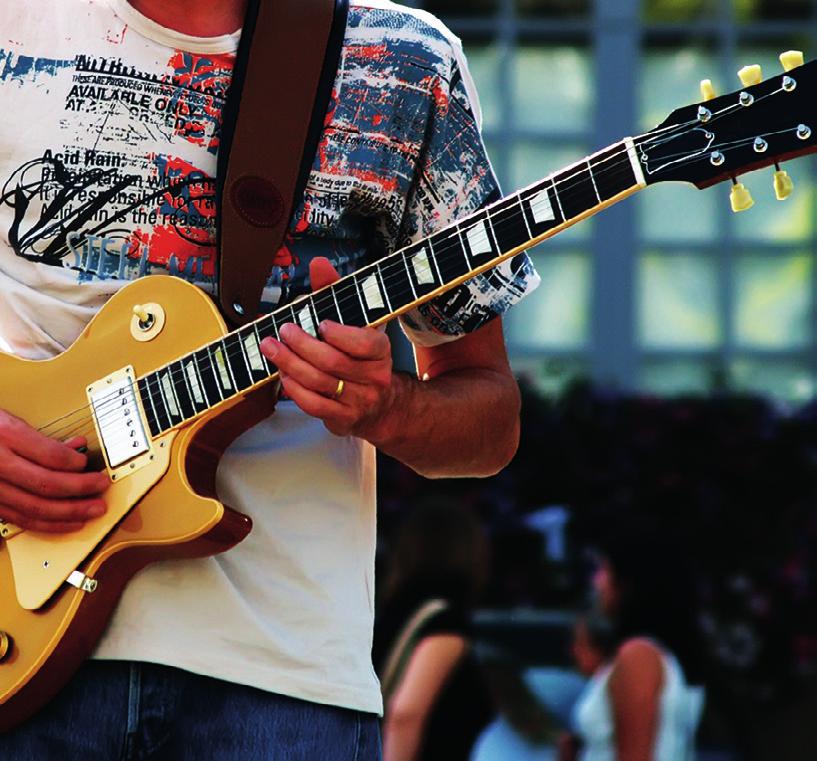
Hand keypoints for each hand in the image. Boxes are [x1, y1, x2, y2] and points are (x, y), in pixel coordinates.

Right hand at [0, 410, 108, 532]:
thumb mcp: (8, 421)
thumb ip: (42, 438)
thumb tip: (76, 448)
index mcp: (5, 435)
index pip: (49, 455)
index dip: (75, 463)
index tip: (88, 463)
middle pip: (46, 484)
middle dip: (80, 489)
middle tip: (101, 486)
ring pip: (35, 508)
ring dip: (70, 512)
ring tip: (93, 509)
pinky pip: (22, 519)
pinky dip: (49, 524)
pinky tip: (69, 522)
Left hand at [259, 258, 395, 439]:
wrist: (382, 405)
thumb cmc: (362, 358)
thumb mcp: (355, 322)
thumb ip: (335, 292)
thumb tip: (318, 264)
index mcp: (380, 351)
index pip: (365, 344)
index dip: (341, 334)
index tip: (321, 324)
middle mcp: (374, 377)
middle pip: (334, 362)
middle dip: (302, 345)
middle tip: (283, 331)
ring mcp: (359, 401)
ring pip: (320, 383)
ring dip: (290, 364)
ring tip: (272, 348)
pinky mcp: (343, 418)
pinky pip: (314, 405)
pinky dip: (294, 390)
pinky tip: (283, 376)